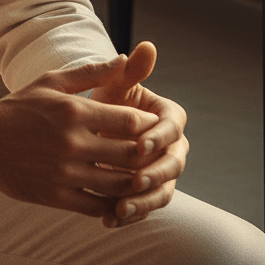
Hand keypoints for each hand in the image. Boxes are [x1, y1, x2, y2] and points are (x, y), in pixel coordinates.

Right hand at [0, 61, 165, 218]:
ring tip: (144, 176)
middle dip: (148, 155)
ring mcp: (64, 173)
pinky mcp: (56, 197)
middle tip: (156, 153)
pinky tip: (120, 198)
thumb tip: (125, 59)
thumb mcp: (52, 82)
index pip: (129, 120)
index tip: (153, 125)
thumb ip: (91, 72)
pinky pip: (98, 207)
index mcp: (73, 111)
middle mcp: (71, 143)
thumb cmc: (19, 107)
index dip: (148, 124)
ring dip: (136, 183)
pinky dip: (115, 206)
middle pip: (130, 154)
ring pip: (118, 185)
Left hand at [89, 41, 188, 227]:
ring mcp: (162, 173)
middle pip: (173, 165)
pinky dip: (128, 216)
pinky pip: (142, 208)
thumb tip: (147, 46)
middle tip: (135, 179)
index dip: (159, 136)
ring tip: (120, 207)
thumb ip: (131, 71)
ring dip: (143, 202)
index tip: (141, 143)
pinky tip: (108, 219)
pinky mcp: (146, 194)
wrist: (91, 127)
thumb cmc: (106, 100)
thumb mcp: (114, 85)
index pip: (172, 128)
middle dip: (156, 174)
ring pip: (161, 192)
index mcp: (170, 118)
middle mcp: (173, 147)